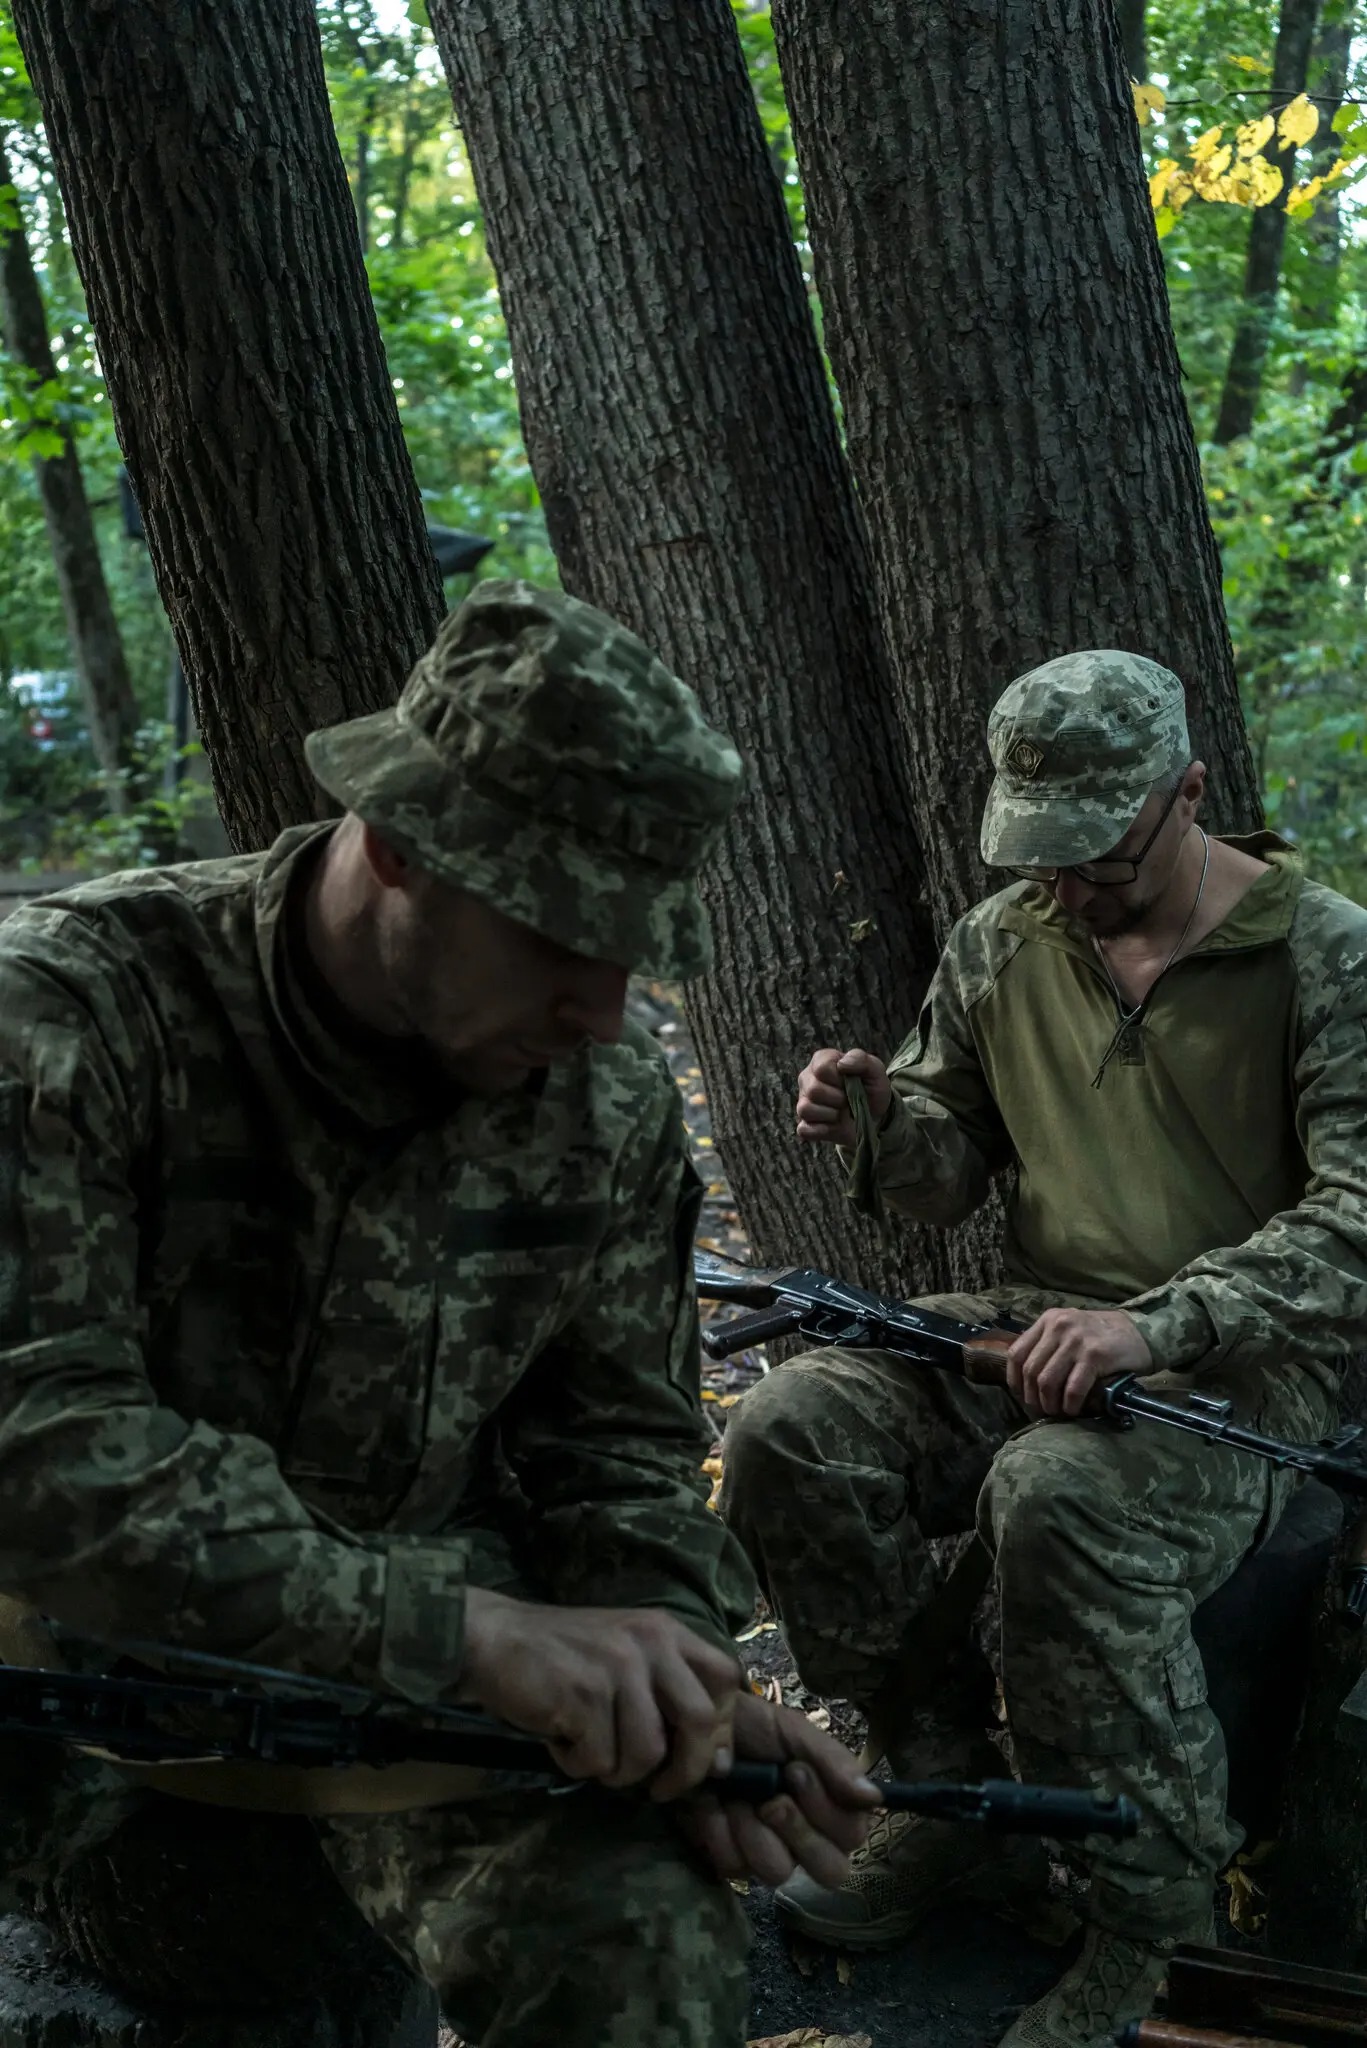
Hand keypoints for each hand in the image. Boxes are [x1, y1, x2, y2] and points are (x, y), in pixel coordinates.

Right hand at [458, 1592, 737, 1794]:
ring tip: (588, 1750)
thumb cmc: (563, 1656)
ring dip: (618, 1771)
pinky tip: (560, 1739)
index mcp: (666, 1631)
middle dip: (686, 1770)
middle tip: (659, 1789)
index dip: (722, 1728)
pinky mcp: (583, 1696)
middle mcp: (649, 1643)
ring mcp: (616, 1668)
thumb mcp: (626, 1654)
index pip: (726, 1678)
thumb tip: (718, 1760)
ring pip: (648, 1753)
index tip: (704, 1759)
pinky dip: (577, 1764)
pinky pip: (599, 1761)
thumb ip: (669, 1692)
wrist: (492, 1639)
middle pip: (700, 1720)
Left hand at [677, 1689, 877, 1886]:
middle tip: (771, 1800)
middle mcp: (806, 1836)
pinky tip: (711, 1804)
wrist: (694, 1727)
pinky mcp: (730, 1859)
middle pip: (829, 1871)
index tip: (796, 1772)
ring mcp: (769, 1852)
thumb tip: (874, 1797)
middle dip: (799, 1832)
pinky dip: (720, 1831)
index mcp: (829, 1806)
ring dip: (755, 1831)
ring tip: (736, 1798)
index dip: (827, 1812)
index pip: (852, 1835)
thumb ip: (834, 1763)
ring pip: (779, 1872)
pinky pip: (736, 1867)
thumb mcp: (793, 1731)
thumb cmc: (750, 1726)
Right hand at [796, 1047, 890, 1147]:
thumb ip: (860, 1059)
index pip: (822, 1068)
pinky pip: (805, 1129)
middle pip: (814, 1090)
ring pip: (806, 1109)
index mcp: (821, 1061)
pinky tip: (834, 1125)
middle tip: (848, 1100)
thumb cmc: (871, 1089)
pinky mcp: (805, 1125)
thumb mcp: (874, 1070)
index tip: (851, 1083)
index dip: (840, 1079)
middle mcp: (807, 1080)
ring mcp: (803, 1102)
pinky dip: (822, 1130)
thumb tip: (842, 1064)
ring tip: (841, 1112)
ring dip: (831, 1114)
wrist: (875, 1116)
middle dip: (838, 1098)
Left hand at [1007, 1307, 1151, 1416]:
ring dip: (1049, 1403)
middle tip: (1042, 1410)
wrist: (1142, 1331)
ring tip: (1057, 1412)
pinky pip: (1073, 1388)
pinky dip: (1070, 1404)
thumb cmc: (1103, 1336)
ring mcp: (1076, 1340)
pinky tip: (1073, 1410)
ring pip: (1047, 1381)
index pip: (1017, 1352)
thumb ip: (1049, 1345)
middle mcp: (1059, 1326)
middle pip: (1030, 1370)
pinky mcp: (1095, 1355)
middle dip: (1033, 1397)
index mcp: (1049, 1320)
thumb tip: (1027, 1379)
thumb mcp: (1070, 1330)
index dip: (1015, 1380)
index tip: (1022, 1396)